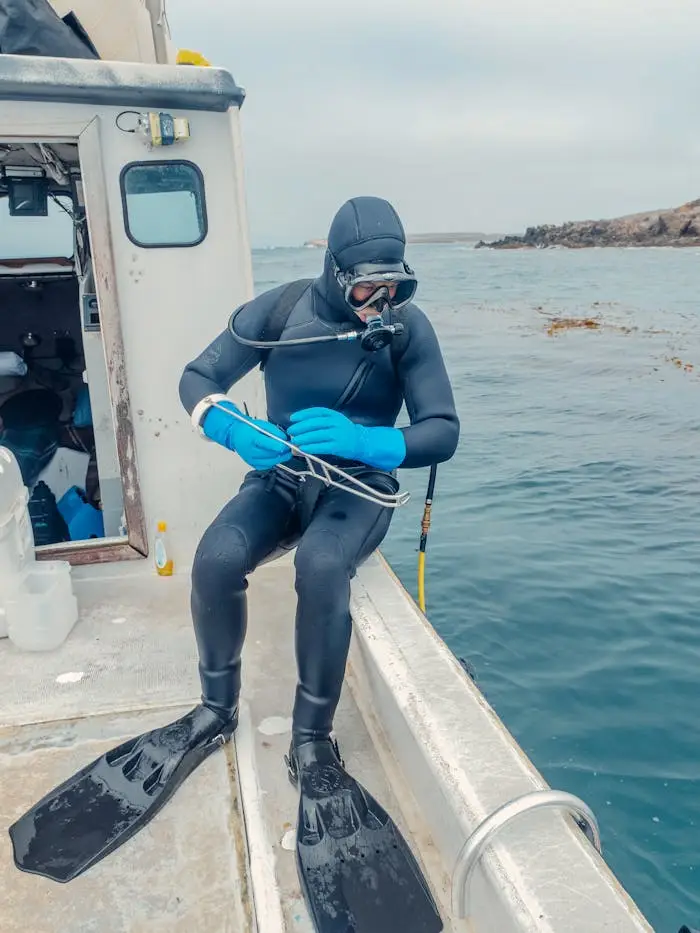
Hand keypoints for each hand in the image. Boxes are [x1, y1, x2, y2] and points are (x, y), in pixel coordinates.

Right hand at [202, 400, 291, 470]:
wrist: (236, 436)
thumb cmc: (249, 429)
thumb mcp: (262, 425)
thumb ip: (275, 432)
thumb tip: (286, 439)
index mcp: (252, 438)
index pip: (268, 444)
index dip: (280, 446)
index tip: (288, 444)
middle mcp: (251, 451)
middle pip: (271, 455)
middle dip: (283, 452)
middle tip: (289, 448)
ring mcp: (252, 460)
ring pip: (272, 462)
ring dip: (280, 457)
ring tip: (284, 451)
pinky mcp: (253, 465)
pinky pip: (268, 466)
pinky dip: (274, 461)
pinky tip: (275, 456)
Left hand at [288, 407, 405, 470]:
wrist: (361, 442)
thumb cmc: (344, 432)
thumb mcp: (334, 422)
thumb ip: (320, 422)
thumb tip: (300, 426)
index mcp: (334, 415)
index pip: (316, 411)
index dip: (303, 414)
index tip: (293, 418)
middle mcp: (335, 423)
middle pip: (314, 423)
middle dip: (300, 427)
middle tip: (291, 431)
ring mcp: (337, 434)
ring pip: (316, 435)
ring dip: (304, 438)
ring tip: (295, 441)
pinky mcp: (338, 446)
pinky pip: (321, 446)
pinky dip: (311, 448)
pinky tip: (304, 449)